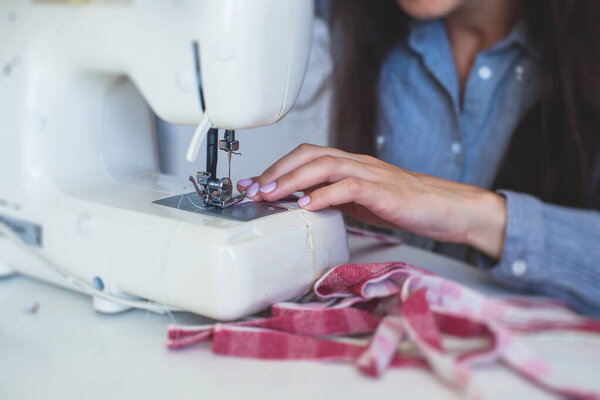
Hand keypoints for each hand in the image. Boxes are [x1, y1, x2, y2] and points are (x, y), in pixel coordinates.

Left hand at [237, 144, 506, 259]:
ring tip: (269, 195)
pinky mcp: (384, 191)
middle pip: (309, 155)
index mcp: (351, 165)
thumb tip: (303, 204)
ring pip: (324, 166)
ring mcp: (371, 174)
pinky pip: (348, 187)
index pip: (307, 156)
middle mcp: (358, 163)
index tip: (252, 184)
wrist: (448, 209)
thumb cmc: (407, 205)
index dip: (277, 167)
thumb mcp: (362, 202)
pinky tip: (306, 205)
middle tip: (251, 189)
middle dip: (276, 171)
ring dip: (292, 180)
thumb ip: (335, 199)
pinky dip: (324, 195)